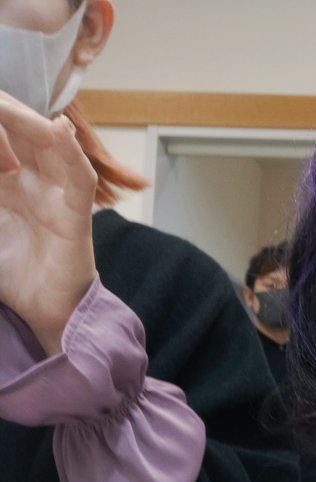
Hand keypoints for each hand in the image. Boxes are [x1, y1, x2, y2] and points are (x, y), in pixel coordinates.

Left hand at [0, 91, 97, 355]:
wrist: (43, 313)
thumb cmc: (13, 275)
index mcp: (8, 180)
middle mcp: (34, 180)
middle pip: (18, 130)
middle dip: (1, 112)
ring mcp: (58, 194)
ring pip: (47, 144)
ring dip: (26, 120)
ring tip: (4, 105)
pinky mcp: (76, 214)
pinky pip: (79, 177)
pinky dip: (72, 151)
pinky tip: (60, 129)